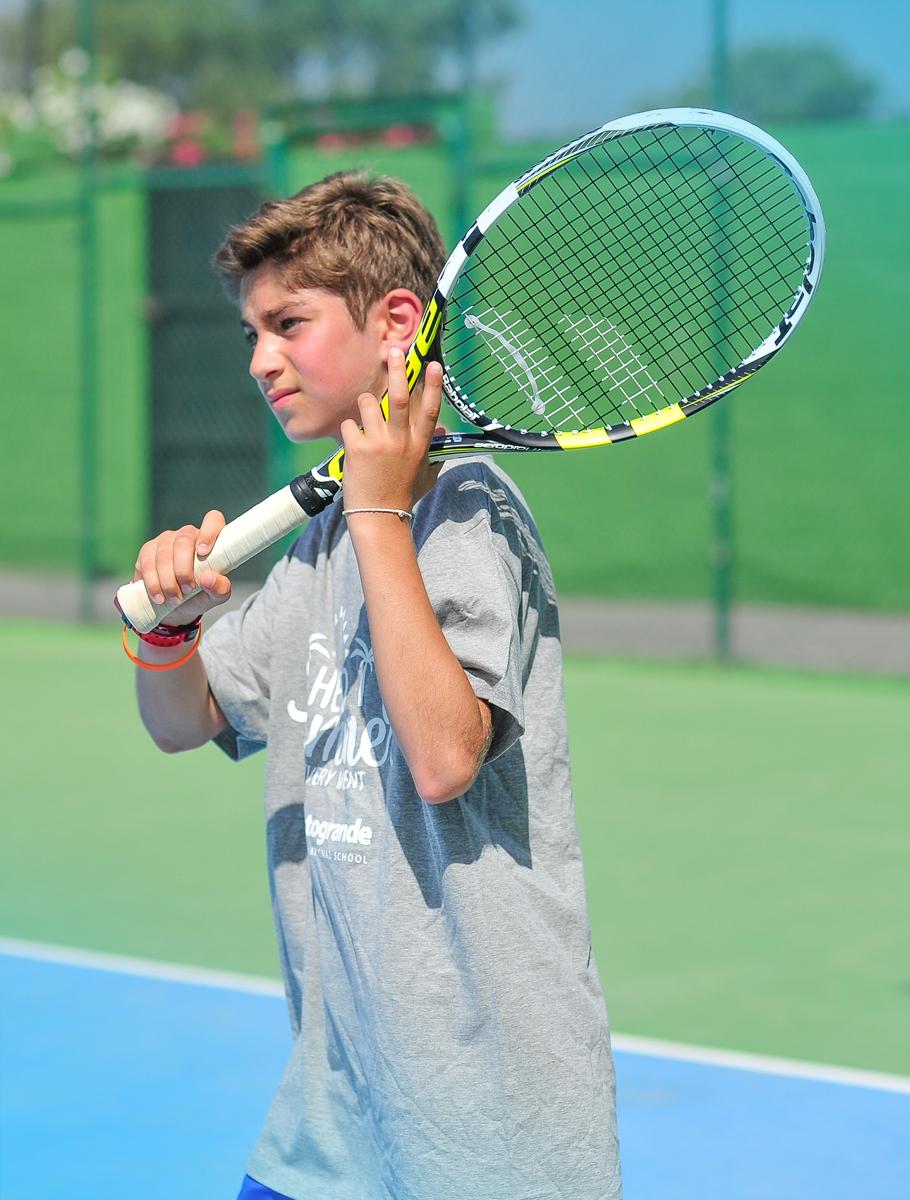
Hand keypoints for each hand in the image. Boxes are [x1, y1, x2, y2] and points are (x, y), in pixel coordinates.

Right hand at [132, 509, 231, 624]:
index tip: (203, 553)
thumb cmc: (202, 595)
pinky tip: (159, 596)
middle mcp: (188, 535)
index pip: (212, 520)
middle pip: (183, 541)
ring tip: (174, 599)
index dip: (208, 532)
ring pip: (164, 554)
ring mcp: (166, 540)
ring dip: (168, 580)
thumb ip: (221, 588)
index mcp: (211, 539)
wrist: (177, 608)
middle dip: (183, 570)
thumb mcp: (217, 596)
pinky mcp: (147, 550)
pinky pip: (147, 562)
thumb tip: (208, 578)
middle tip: (187, 590)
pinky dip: (152, 582)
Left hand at [339, 348, 443, 515]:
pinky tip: (353, 446)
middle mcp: (401, 441)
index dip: (433, 386)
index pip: (430, 410)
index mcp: (419, 446)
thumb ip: (433, 450)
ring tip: (366, 420)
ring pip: (368, 403)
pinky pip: (349, 424)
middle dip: (397, 370)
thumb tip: (442, 431)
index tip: (434, 364)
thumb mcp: (426, 474)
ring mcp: (378, 444)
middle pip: (400, 397)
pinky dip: (349, 430)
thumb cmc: (403, 496)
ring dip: (365, 405)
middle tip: (394, 351)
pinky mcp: (357, 449)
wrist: (379, 517)